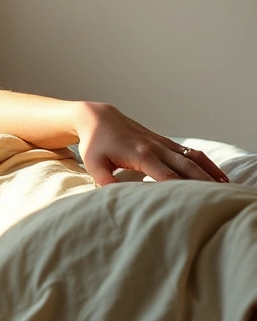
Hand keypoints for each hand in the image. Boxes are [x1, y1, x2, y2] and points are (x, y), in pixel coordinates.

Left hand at [76, 102, 229, 185]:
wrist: (98, 118)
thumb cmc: (95, 143)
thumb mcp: (94, 163)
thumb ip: (104, 180)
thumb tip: (113, 197)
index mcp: (141, 155)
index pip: (166, 175)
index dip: (180, 189)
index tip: (194, 202)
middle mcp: (156, 148)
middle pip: (186, 167)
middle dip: (202, 182)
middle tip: (217, 198)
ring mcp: (162, 143)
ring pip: (192, 158)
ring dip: (209, 171)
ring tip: (225, 186)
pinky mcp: (164, 142)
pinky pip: (189, 152)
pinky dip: (204, 162)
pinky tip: (214, 173)